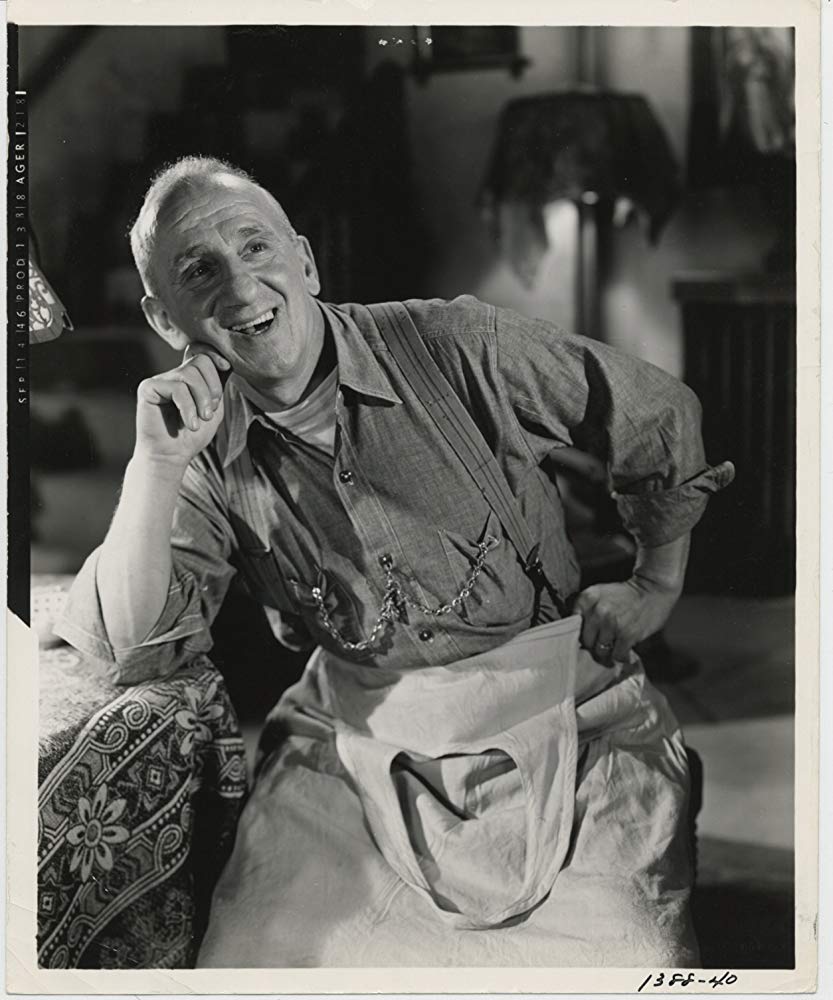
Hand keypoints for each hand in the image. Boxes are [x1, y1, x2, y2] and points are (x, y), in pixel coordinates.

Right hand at [135, 343, 230, 466]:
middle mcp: (173, 375)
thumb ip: (217, 388)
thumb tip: (224, 365)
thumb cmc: (191, 436)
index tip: (226, 367)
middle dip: (212, 387)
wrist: (171, 456)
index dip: (215, 355)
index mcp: (188, 378)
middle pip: (200, 361)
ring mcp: (160, 380)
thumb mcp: (213, 410)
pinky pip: (177, 388)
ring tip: (201, 419)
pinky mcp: (148, 388)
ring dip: (202, 399)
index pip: (201, 352)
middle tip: (210, 411)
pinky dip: (188, 407)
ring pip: (190, 374)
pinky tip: (190, 423)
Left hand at [573, 575, 681, 663]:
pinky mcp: (626, 634)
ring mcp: (611, 623)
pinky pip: (616, 655)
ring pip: (600, 650)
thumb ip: (587, 611)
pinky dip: (621, 656)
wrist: (652, 588)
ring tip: (615, 647)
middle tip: (603, 645)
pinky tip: (625, 651)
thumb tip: (578, 639)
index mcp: (586, 599)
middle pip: (586, 641)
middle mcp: (596, 611)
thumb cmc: (625, 595)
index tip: (587, 638)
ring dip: (608, 652)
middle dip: (594, 645)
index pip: (571, 626)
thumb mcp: (600, 594)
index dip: (580, 634)